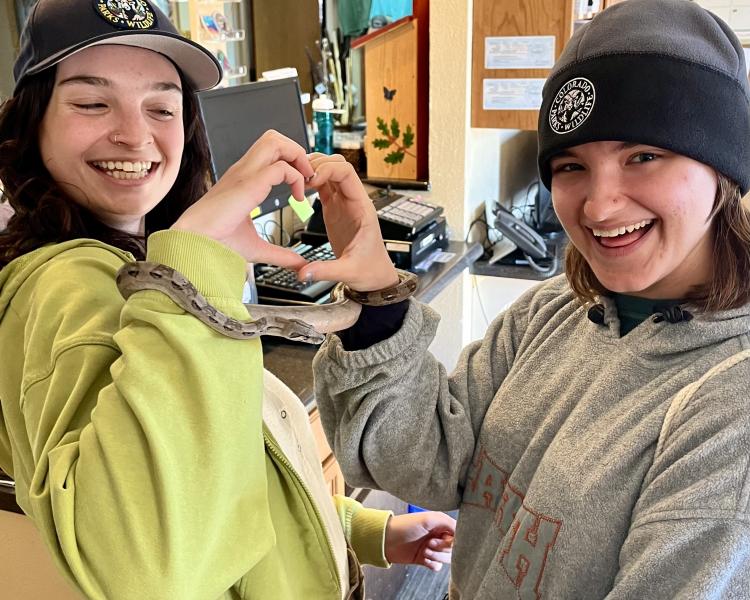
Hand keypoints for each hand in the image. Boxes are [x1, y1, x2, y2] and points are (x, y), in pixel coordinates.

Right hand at [171, 130, 313, 267]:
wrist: (195, 245)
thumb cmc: (217, 244)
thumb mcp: (257, 247)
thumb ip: (280, 254)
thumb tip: (298, 264)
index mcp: (244, 180)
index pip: (270, 153)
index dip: (291, 163)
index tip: (302, 188)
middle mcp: (244, 171)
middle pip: (273, 138)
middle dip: (296, 151)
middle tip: (306, 177)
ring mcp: (245, 174)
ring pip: (275, 141)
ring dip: (296, 156)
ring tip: (304, 180)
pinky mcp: (249, 184)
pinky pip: (281, 167)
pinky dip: (296, 177)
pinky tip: (298, 196)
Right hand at [297, 154, 398, 291]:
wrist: (375, 276)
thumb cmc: (370, 271)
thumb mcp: (348, 272)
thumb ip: (326, 270)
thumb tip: (304, 272)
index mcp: (362, 208)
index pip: (347, 172)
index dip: (327, 169)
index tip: (311, 180)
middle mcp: (353, 201)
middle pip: (338, 165)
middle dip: (318, 164)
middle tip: (299, 176)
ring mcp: (344, 203)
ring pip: (330, 172)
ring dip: (313, 169)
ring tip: (296, 178)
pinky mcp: (335, 209)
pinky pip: (324, 186)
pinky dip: (311, 181)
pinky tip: (300, 186)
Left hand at [384, 511, 455, 571]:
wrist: (386, 540)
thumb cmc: (404, 526)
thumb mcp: (428, 519)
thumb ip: (448, 522)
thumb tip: (462, 531)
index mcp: (440, 524)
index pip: (457, 534)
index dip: (453, 540)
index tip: (445, 540)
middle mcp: (437, 535)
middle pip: (453, 548)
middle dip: (442, 549)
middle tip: (429, 544)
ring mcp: (431, 548)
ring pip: (446, 558)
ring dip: (437, 557)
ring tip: (424, 551)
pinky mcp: (425, 559)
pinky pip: (437, 566)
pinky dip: (433, 564)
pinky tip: (424, 560)